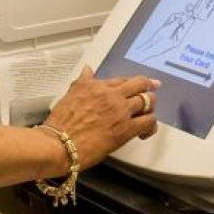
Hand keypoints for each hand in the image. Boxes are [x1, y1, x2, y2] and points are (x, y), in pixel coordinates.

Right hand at [40, 65, 159, 172]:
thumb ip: (82, 82)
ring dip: (149, 106)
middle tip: (154, 88)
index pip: (121, 79)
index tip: (139, 83)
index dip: (131, 82)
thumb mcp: (70, 95)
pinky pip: (148, 122)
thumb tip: (87, 69)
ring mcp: (120, 111)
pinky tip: (145, 131)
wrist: (59, 144)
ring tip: (147, 113)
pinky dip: (150, 126)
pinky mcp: (126, 128)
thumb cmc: (60, 125)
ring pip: (147, 101)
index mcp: (95, 86)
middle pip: (139, 84)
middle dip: (148, 86)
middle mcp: (110, 95)